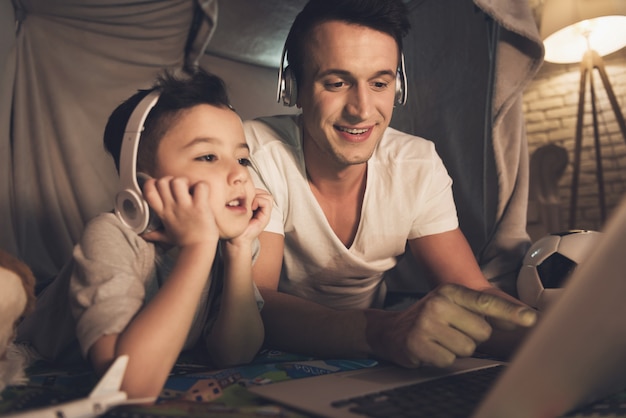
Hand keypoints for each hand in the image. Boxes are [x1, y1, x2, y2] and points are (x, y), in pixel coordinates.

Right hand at [140, 176, 218, 247]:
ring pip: (178, 181)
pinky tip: (203, 194)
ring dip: (186, 182)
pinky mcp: (200, 206)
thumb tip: (145, 236)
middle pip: (163, 181)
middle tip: (180, 188)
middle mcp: (172, 207)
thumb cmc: (185, 242)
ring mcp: (185, 206)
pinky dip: (203, 187)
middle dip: (171, 180)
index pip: (148, 191)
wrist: (199, 249)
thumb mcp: (166, 236)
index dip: (153, 183)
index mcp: (163, 212)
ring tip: (191, 190)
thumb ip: (155, 234)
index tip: (161, 186)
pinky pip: (200, 187)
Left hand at [226, 188, 272, 246]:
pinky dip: (259, 201)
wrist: (235, 239)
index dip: (252, 190)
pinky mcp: (266, 217)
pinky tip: (251, 207)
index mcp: (255, 206)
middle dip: (255, 192)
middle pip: (264, 192)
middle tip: (245, 199)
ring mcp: (264, 213)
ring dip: (257, 196)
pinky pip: (267, 201)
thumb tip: (238, 186)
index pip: (259, 191)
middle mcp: (261, 209)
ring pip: (267, 196)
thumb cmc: (232, 224)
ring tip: (249, 204)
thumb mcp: (235, 208)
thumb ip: (240, 198)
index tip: (241, 195)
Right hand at [367, 284, 536, 367]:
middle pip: (482, 331)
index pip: (485, 302)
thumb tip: (524, 318)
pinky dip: (442, 358)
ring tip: (440, 340)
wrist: (391, 330)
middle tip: (452, 331)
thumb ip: (485, 312)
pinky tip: (430, 349)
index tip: (531, 319)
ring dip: (457, 349)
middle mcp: (437, 303)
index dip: (510, 312)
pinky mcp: (418, 344)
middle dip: (472, 336)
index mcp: (449, 291)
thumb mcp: (454, 305)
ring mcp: (426, 323)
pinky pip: (450, 360)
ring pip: (467, 348)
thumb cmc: (430, 318)